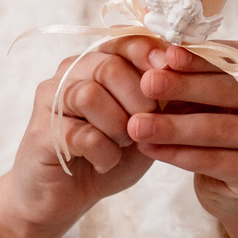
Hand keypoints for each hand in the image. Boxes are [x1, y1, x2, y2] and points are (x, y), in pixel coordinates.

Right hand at [0, 47, 157, 237]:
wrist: (65, 195)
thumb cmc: (110, 153)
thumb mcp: (147, 123)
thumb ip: (164, 98)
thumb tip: (195, 73)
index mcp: (97, 62)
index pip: (124, 41)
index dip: (149, 54)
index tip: (170, 70)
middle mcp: (71, 73)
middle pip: (108, 66)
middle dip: (138, 100)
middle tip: (145, 126)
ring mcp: (51, 100)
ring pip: (89, 95)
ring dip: (118, 126)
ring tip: (124, 144)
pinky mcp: (42, 133)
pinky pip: (80, 134)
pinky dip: (103, 153)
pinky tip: (105, 162)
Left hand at [129, 38, 237, 237]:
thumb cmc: (224, 121)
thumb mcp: (214, 90)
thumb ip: (194, 72)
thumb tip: (158, 55)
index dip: (201, 57)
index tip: (166, 55)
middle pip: (229, 90)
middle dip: (183, 87)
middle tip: (146, 84)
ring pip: (217, 128)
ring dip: (172, 126)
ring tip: (137, 125)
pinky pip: (212, 160)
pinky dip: (176, 154)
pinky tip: (150, 149)